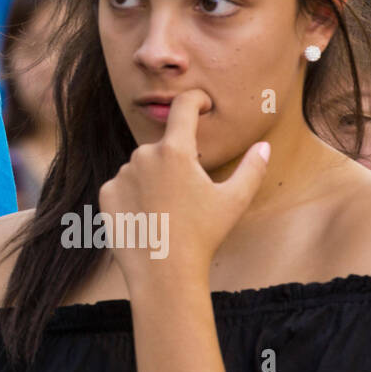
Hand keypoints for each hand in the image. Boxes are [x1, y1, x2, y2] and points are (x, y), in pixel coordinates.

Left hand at [99, 89, 268, 286]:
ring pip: (143, 167)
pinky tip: (147, 219)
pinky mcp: (106, 193)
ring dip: (155, 179)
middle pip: (165, 147)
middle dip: (177, 161)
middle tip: (188, 196)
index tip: (201, 103)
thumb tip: (263, 146)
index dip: (195, 100)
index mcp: (175, 151)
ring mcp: (122, 174)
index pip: (183, 107)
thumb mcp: (234, 201)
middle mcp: (143, 155)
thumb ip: (252, 168)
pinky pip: (123, 186)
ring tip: (168, 213)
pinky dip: (134, 196)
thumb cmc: (202, 236)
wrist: (163, 272)